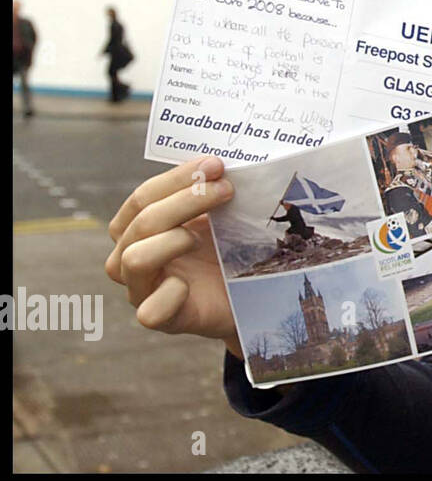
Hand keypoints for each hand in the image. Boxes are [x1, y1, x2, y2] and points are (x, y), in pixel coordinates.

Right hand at [106, 156, 242, 357]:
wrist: (251, 295)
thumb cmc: (228, 250)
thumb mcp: (218, 216)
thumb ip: (211, 190)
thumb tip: (222, 161)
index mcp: (138, 228)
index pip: (143, 197)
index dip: (177, 178)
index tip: (215, 165)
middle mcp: (130, 257)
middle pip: (142, 222)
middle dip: (186, 199)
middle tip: (226, 188)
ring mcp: (143, 290)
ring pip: (133, 259)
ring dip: (172, 240)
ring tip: (202, 237)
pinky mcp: (164, 319)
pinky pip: (149, 311)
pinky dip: (169, 294)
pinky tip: (188, 285)